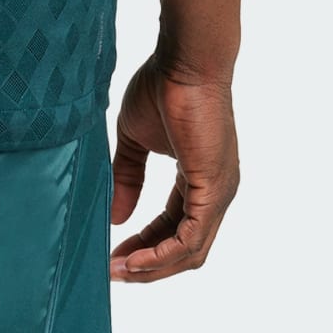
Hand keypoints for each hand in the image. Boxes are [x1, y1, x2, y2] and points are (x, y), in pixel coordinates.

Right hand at [108, 53, 239, 281]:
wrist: (184, 61)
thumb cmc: (163, 86)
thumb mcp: (135, 139)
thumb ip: (128, 176)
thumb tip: (116, 217)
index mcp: (200, 179)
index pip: (174, 227)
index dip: (145, 245)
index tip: (114, 254)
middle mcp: (215, 192)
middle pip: (184, 248)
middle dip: (148, 264)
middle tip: (113, 272)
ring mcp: (219, 193)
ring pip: (189, 251)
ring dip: (152, 267)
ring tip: (118, 271)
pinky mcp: (213, 190)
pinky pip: (190, 239)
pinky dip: (161, 255)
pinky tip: (135, 260)